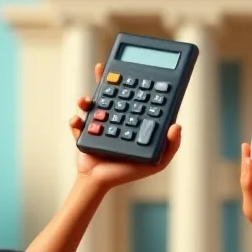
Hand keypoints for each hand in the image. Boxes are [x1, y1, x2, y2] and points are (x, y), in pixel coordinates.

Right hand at [69, 63, 182, 189]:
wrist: (100, 183)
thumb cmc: (129, 171)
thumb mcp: (157, 162)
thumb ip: (170, 147)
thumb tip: (177, 125)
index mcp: (133, 120)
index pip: (135, 98)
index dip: (136, 83)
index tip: (134, 71)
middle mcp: (116, 117)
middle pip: (111, 94)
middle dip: (106, 80)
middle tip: (102, 69)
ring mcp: (99, 122)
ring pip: (93, 104)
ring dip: (87, 99)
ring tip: (86, 101)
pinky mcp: (84, 131)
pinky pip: (77, 122)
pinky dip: (75, 121)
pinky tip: (76, 121)